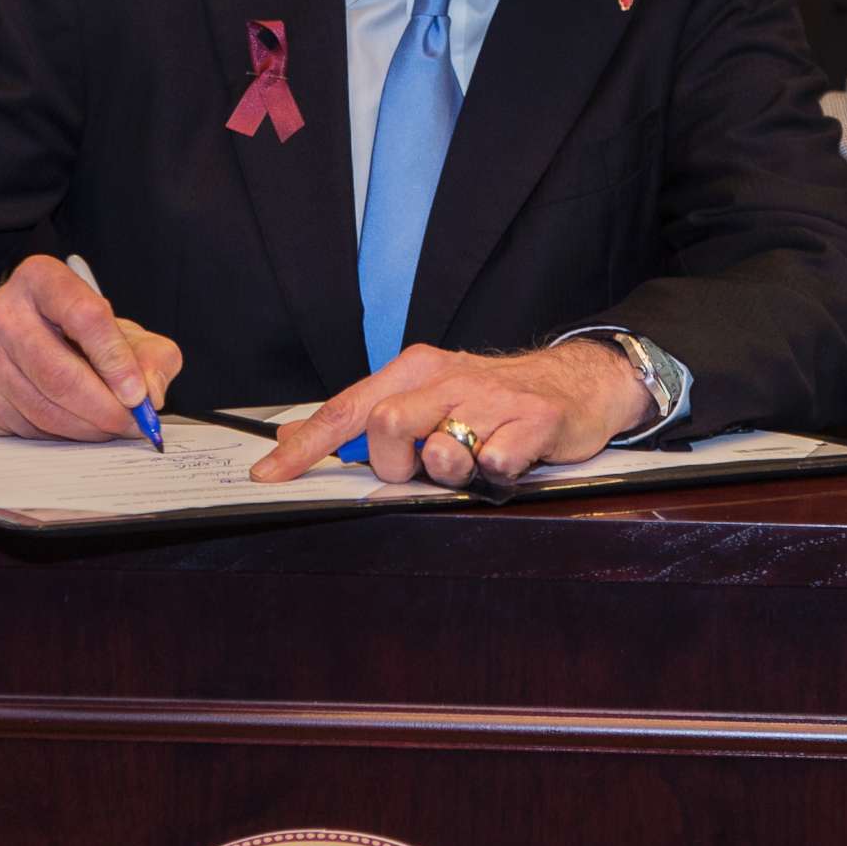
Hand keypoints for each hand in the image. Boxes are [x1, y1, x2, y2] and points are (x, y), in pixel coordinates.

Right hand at [0, 254, 182, 440]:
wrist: (20, 341)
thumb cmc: (76, 331)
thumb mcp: (121, 329)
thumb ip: (150, 354)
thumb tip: (150, 394)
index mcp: (42, 279)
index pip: (84, 316)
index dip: (116, 360)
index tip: (137, 393)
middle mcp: (4, 312)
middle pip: (59, 373)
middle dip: (105, 408)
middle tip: (132, 424)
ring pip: (44, 408)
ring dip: (88, 427)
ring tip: (112, 426)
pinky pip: (29, 428)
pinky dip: (64, 436)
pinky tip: (80, 425)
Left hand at [248, 339, 652, 487]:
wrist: (576, 381)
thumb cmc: (492, 398)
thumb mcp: (426, 398)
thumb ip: (366, 418)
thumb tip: (294, 439)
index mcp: (415, 371)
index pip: (347, 408)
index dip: (305, 445)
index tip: (269, 474)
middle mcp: (449, 378)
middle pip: (387, 426)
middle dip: (395, 463)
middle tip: (425, 466)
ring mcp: (493, 397)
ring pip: (442, 448)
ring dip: (450, 470)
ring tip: (472, 460)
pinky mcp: (536, 419)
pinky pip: (498, 462)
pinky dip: (497, 473)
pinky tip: (509, 460)